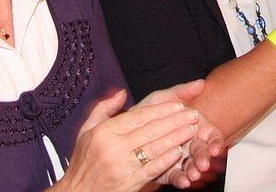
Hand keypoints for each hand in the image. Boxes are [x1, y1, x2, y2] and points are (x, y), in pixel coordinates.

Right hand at [58, 89, 201, 191]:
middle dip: (174, 121)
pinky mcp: (129, 183)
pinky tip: (179, 152)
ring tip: (191, 130)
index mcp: (105, 132)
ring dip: (176, 138)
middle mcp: (114, 148)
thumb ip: (103, 109)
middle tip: (192, 114)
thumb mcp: (86, 130)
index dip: (161, 110)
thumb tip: (122, 93)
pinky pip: (152, 169)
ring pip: (154, 148)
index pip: (139, 117)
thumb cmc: (83, 161)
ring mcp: (123, 166)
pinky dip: (166, 160)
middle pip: (150, 130)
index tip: (178, 104)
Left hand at [138, 80, 224, 187]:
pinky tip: (183, 181)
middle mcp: (189, 143)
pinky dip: (181, 179)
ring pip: (191, 166)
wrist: (126, 131)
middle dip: (204, 158)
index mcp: (193, 126)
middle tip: (203, 164)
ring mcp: (179, 158)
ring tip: (193, 174)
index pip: (211, 135)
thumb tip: (201, 82)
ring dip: (194, 171)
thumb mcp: (162, 98)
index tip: (216, 148)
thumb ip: (181, 91)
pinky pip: (176, 176)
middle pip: (202, 151)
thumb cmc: (147, 112)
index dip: (215, 142)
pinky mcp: (168, 171)